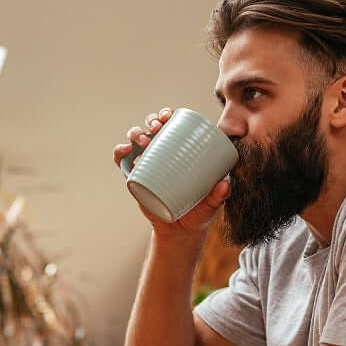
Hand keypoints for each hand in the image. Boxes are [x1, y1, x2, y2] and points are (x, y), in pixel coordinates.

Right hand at [112, 106, 229, 235]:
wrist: (182, 230)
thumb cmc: (199, 210)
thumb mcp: (211, 203)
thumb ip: (219, 195)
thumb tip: (225, 185)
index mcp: (180, 150)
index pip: (172, 125)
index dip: (167, 114)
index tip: (169, 115)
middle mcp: (162, 152)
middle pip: (152, 127)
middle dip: (152, 120)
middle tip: (158, 127)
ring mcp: (147, 164)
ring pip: (136, 139)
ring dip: (137, 133)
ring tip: (144, 141)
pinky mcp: (135, 177)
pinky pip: (123, 161)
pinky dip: (120, 152)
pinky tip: (125, 150)